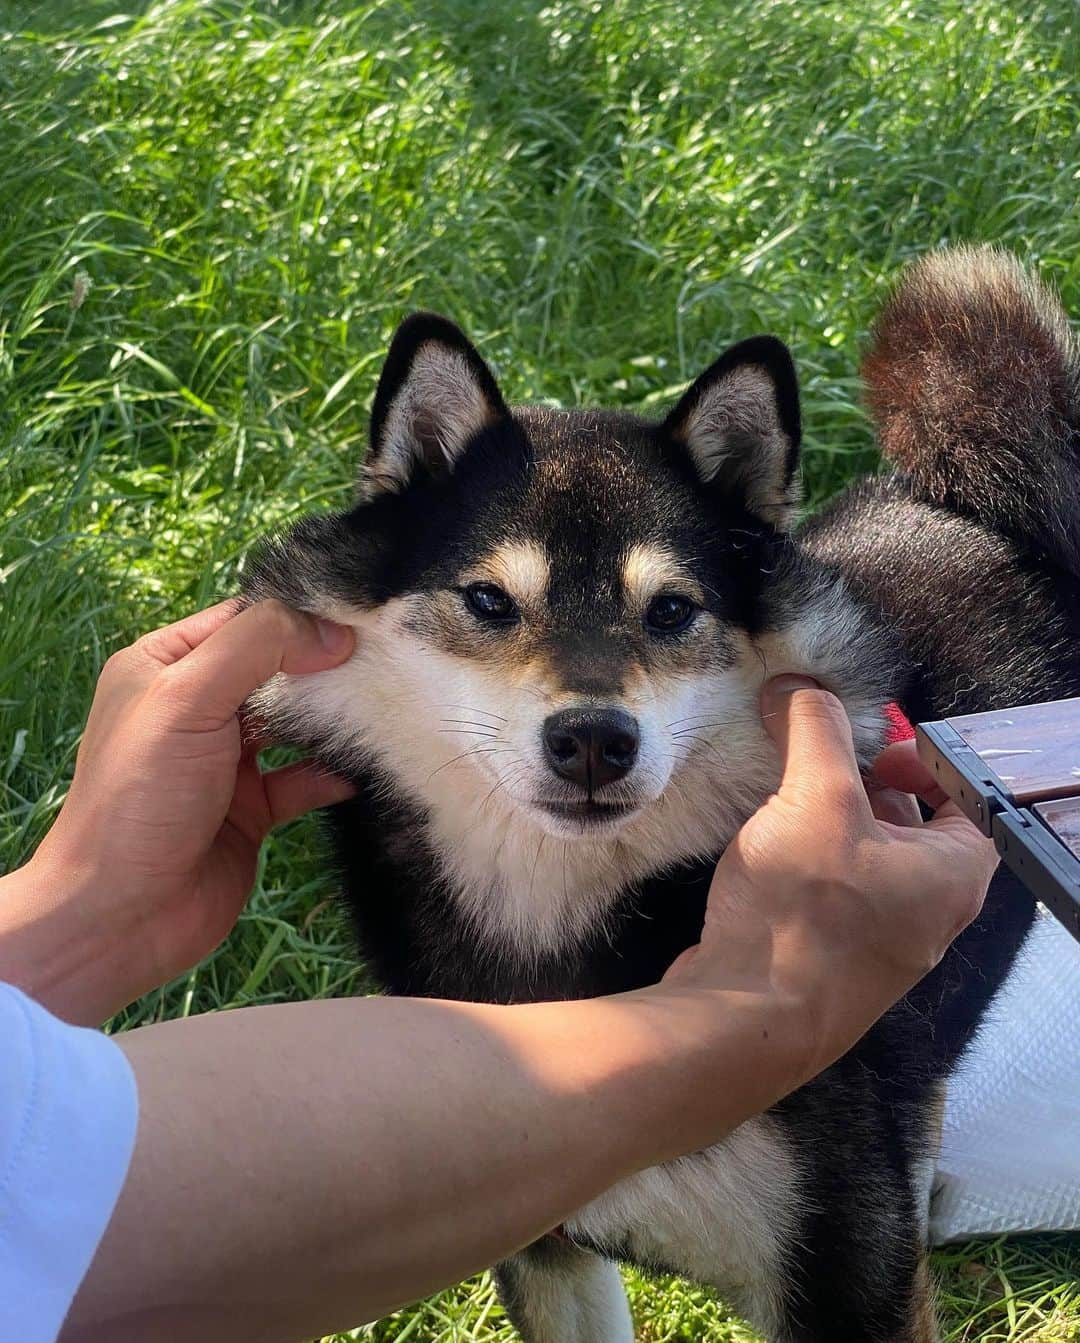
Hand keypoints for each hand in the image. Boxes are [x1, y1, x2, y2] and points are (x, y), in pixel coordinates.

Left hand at [0, 600, 354, 1024]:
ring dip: (334, 721)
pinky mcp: (250, 810)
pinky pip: (302, 780)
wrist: (122, 914)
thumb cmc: (141, 795)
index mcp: (163, 666)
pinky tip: (360, 774)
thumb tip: (335, 634)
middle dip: (326, 667)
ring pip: (294, 724)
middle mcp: (193, 706)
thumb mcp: (188, 697)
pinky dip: (332, 775)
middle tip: (384, 665)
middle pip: (276, 668)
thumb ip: (259, 646)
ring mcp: (223, 760)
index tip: (359, 624)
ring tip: (383, 712)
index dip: (299, 618)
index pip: (244, 619)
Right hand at [664, 675, 998, 1079]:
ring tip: (783, 795)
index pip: (969, 797)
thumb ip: (814, 731)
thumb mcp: (816, 798)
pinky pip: (833, 891)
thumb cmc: (804, 910)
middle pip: (915, 825)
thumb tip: (797, 685)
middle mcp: (928, 911)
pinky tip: (764, 847)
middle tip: (821, 763)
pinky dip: (808, 858)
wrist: (746, 1017)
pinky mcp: (829, 956)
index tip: (872, 747)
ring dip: (831, 820)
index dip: (926, 760)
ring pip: (867, 857)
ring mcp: (880, 941)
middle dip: (866, 783)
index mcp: (953, 874)